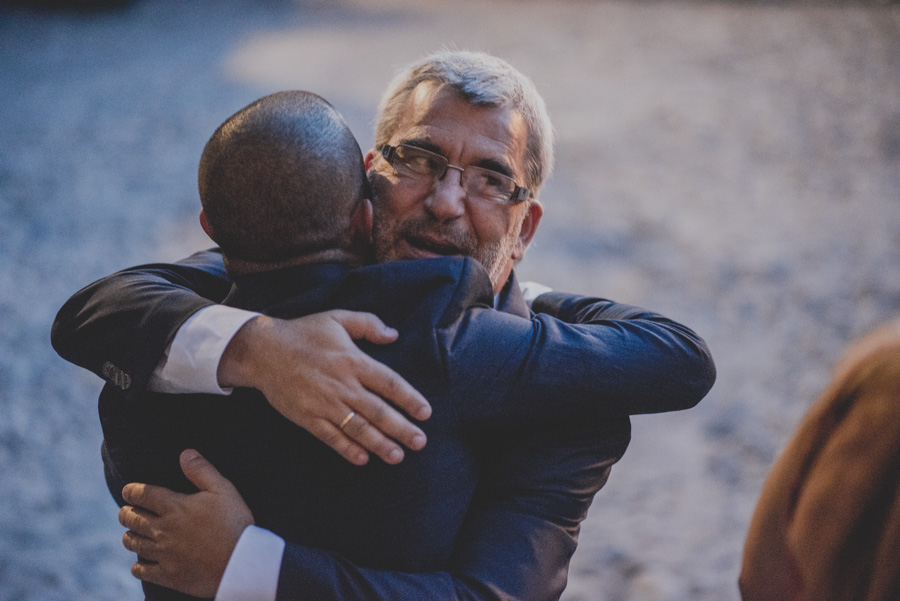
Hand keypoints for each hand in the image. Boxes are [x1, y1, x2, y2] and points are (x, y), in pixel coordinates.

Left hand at [118, 450, 253, 597]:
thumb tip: (185, 453)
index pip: (142, 494)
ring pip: (134, 543)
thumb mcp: (224, 490)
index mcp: (175, 507)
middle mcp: (163, 530)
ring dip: (129, 536)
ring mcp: (163, 554)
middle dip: (126, 513)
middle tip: (125, 512)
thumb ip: (202, 471)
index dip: (131, 491)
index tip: (128, 491)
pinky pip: (143, 571)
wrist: (240, 563)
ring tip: (129, 534)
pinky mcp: (168, 574)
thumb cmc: (235, 523)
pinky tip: (139, 564)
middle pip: (132, 519)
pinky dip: (138, 566)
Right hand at [219, 310, 430, 465]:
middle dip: (401, 429)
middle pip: (378, 411)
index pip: (389, 383)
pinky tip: (362, 459)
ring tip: (398, 456)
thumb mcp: (337, 318)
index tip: (426, 412)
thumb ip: (368, 324)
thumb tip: (393, 334)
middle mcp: (343, 385)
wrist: (263, 351)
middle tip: (420, 442)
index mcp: (353, 360)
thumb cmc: (304, 333)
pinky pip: (331, 437)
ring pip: (358, 428)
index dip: (409, 399)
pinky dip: (347, 449)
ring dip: (379, 444)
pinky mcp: (307, 417)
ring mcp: (324, 403)